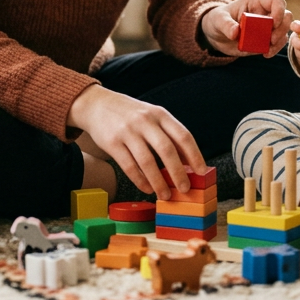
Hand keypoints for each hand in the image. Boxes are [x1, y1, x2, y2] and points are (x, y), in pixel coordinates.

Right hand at [67, 85, 204, 199]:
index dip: (195, 155)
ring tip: (165, 195)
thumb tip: (188, 162)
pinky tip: (147, 188)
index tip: (202, 172)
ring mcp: (128, 131)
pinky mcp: (112, 142)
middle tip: (185, 189)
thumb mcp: (152, 116)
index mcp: (160, 114)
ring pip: (147, 161)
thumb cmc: (131, 114)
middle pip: (167, 150)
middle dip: (178, 172)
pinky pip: (129, 166)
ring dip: (159, 182)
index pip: (183, 135)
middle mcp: (145, 121)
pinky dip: (140, 180)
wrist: (97, 104)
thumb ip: (168, 135)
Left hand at [199, 0, 293, 56]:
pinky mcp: (266, 39)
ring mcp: (267, 27)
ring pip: (284, 31)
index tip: (272, 23)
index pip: (277, 1)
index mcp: (257, 2)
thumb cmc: (217, 20)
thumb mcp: (218, 20)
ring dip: (279, 41)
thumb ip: (226, 24)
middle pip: (286, 16)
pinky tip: (265, 54)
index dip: (279, 11)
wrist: (216, 34)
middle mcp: (266, 12)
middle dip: (282, 28)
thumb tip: (235, 32)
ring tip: (267, 49)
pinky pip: (278, 43)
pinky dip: (275, 50)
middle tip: (271, 39)